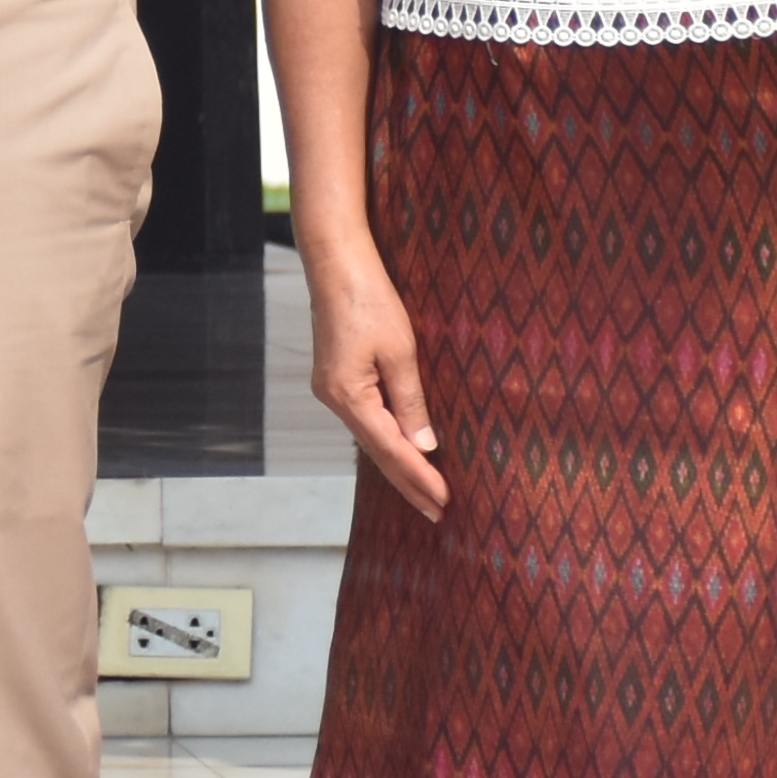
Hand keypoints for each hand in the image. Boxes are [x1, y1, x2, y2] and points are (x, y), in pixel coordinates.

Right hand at [299, 226, 441, 520]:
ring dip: (398, 465)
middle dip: (408, 483)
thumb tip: (424, 445)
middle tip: (436, 513)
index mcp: (348, 395)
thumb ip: (411, 400)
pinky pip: (366, 420)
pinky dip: (387, 441)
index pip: (390, 449)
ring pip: (371, 437)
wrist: (336, 264)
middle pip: (377, 451)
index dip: (419, 477)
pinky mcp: (336, 378)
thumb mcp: (400, 350)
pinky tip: (402, 451)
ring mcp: (332, 389)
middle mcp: (334, 398)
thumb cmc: (369, 299)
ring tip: (424, 493)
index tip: (444, 501)